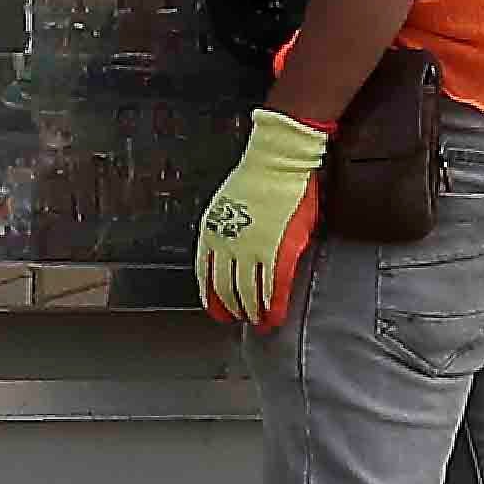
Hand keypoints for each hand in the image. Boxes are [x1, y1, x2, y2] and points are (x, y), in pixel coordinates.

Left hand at [190, 108, 333, 328]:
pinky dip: (274, 305)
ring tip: (260, 323)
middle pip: (226, 289)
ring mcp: (253, 250)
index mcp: (210, 234)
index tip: (216, 311)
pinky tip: (275, 315)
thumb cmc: (255, 178)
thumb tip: (232, 255)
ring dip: (254, 312)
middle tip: (240, 320)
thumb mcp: (225, 207)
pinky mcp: (278, 250)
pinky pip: (273, 287)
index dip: (211, 298)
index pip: (205, 276)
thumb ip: (225, 233)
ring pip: (249, 293)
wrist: (277, 160)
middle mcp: (227, 245)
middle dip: (232, 310)